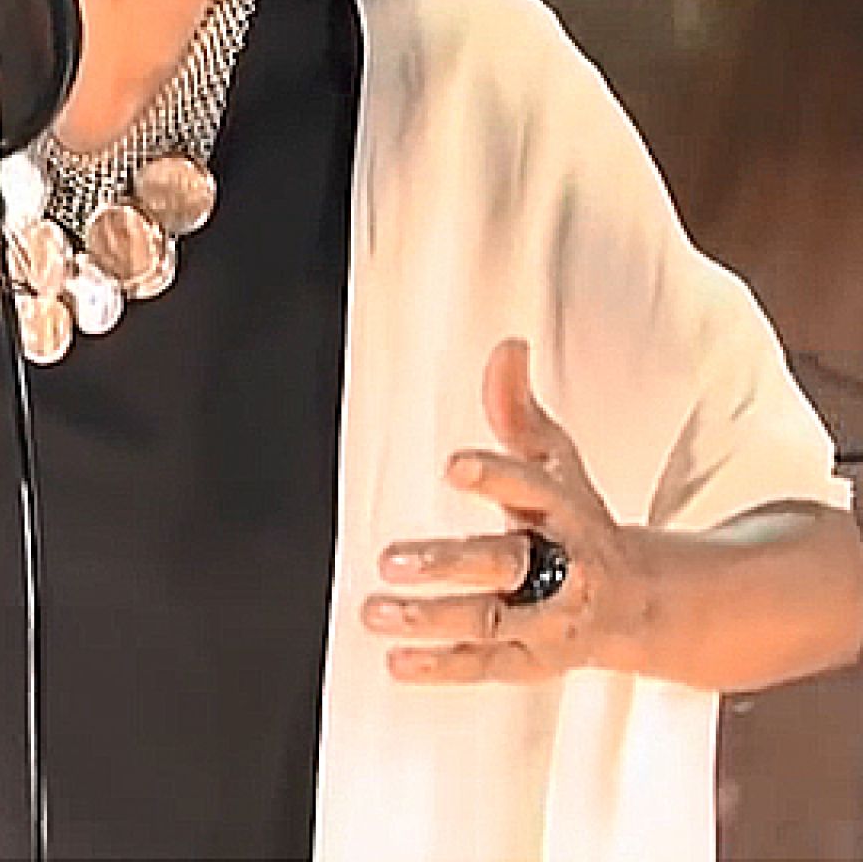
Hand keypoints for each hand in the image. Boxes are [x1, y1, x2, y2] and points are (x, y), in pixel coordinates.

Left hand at [362, 339, 645, 683]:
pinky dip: (442, 666)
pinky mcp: (533, 658)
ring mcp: (549, 619)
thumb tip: (507, 346)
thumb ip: (518, 407)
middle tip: (391, 559)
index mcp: (563, 510)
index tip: (453, 466)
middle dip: (450, 562)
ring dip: (431, 618)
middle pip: (505, 563)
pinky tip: (396, 659)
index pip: (531, 486)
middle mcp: (561, 567)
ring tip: (376, 608)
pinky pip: (487, 664)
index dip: (494, 476)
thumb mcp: (554, 461)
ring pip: (490, 620)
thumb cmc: (577, 519)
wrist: (638, 602)